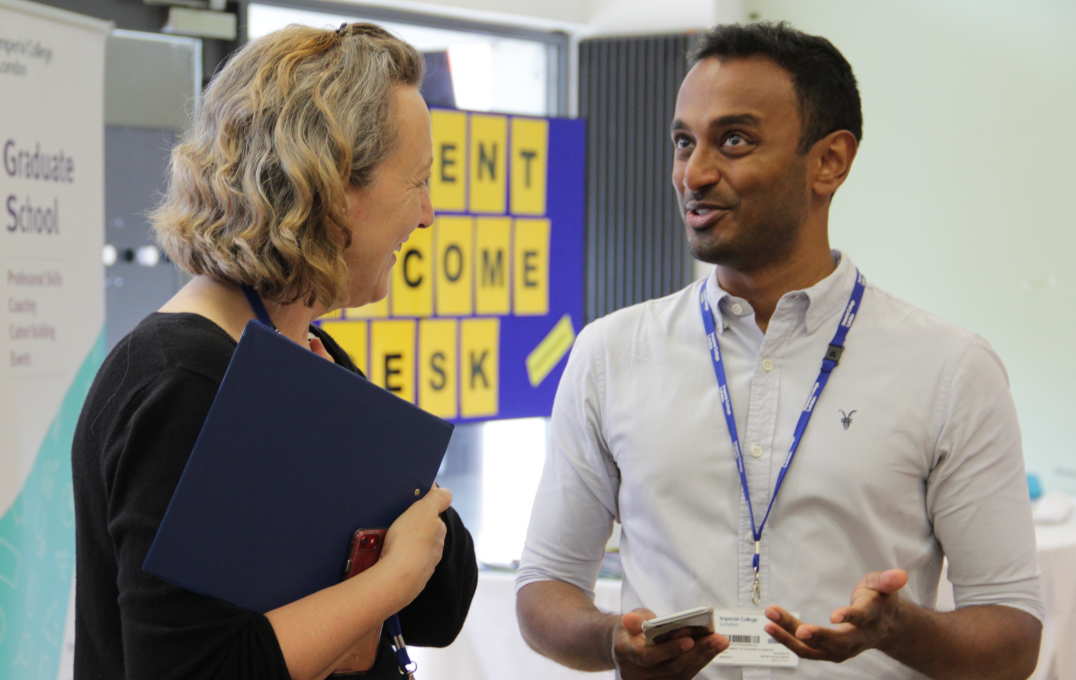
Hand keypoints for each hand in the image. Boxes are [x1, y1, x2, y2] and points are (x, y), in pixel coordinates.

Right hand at [380, 486, 451, 600]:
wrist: (396, 578)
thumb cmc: (409, 542)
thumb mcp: (424, 509)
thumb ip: (437, 498)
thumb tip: (446, 493)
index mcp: (439, 532)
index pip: (436, 518)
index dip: (424, 512)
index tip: (411, 509)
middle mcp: (435, 551)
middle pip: (425, 535)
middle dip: (414, 530)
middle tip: (396, 523)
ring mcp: (423, 568)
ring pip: (415, 552)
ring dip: (404, 546)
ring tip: (387, 541)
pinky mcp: (409, 582)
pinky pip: (403, 567)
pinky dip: (396, 561)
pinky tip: (385, 558)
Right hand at [612, 609, 728, 678]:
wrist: (627, 647)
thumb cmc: (632, 630)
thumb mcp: (630, 618)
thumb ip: (634, 620)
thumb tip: (631, 620)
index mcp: (624, 653)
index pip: (647, 656)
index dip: (669, 649)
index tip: (690, 640)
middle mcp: (636, 673)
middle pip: (670, 667)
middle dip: (696, 652)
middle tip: (717, 638)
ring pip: (681, 674)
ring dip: (703, 657)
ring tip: (720, 641)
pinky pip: (685, 675)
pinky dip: (700, 661)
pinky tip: (713, 649)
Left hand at [764, 568, 907, 662]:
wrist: (887, 627)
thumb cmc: (880, 600)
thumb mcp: (884, 585)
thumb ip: (887, 581)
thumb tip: (899, 574)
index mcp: (873, 618)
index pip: (862, 618)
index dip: (849, 617)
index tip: (834, 616)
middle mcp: (859, 638)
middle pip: (837, 642)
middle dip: (817, 636)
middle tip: (797, 629)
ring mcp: (844, 649)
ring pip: (817, 649)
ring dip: (792, 638)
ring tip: (769, 622)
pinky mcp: (830, 652)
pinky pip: (807, 650)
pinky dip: (788, 641)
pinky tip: (770, 627)